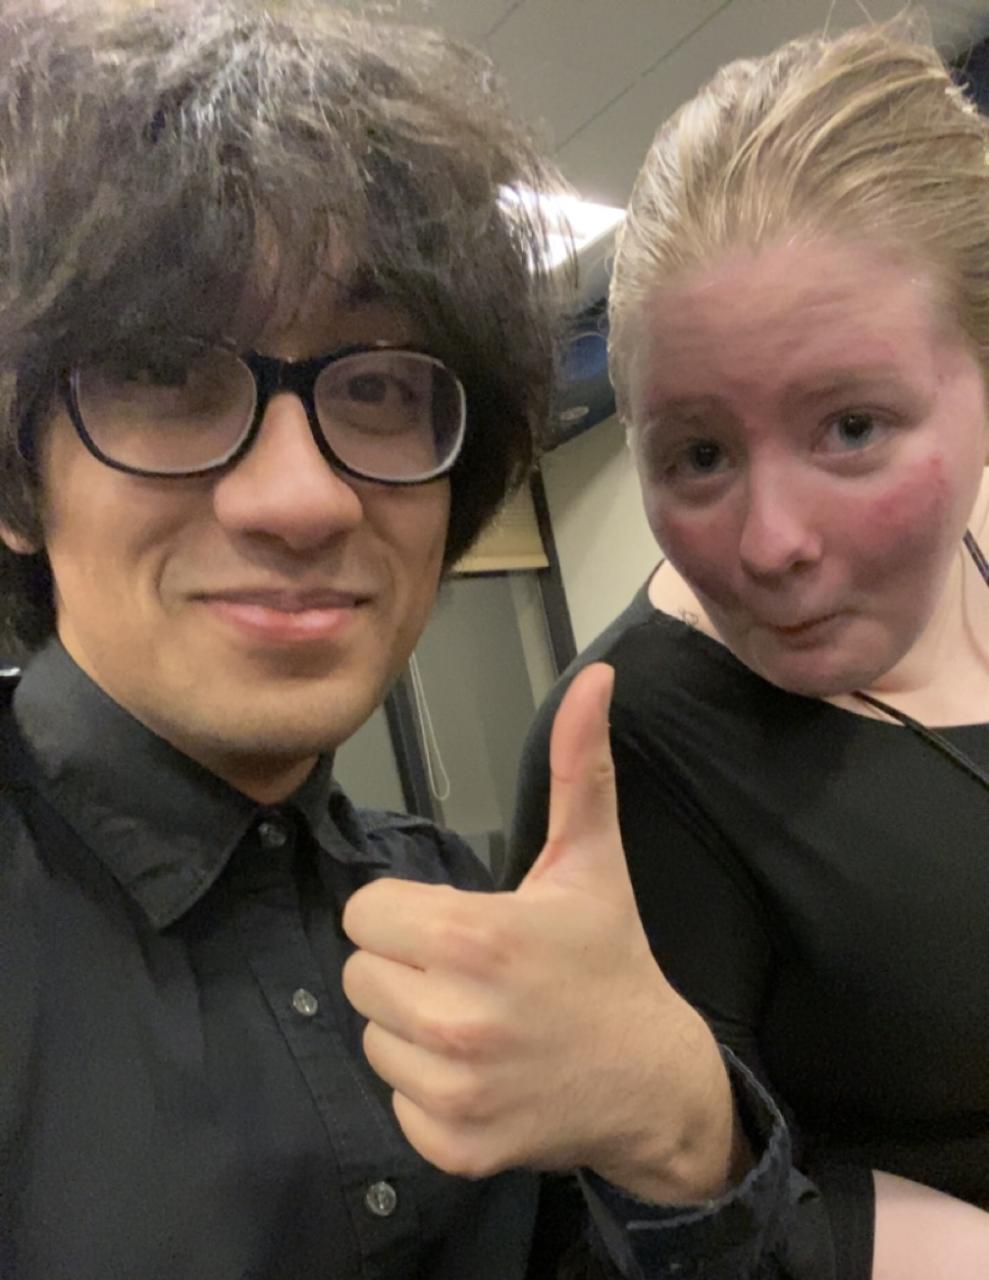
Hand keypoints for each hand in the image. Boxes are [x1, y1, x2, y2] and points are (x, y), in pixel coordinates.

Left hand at [342, 663, 737, 1200]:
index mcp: (475, 939)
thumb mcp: (592, 861)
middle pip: (359, 972)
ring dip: (410, 1025)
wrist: (653, 1080)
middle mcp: (454, 1019)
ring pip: (371, 1034)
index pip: (365, 913)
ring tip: (476, 1019)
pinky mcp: (451, 1146)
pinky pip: (393, 1097)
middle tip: (468, 971)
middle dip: (404, 964)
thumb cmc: (609, 961)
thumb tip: (595, 679)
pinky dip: (425, 1087)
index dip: (405, 912)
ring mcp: (451, 1091)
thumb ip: (578, 767)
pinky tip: (480, 1072)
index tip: (455, 923)